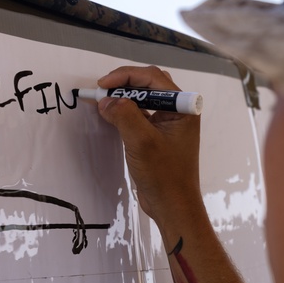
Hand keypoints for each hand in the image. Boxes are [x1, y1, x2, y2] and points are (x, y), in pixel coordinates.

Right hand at [95, 66, 202, 225]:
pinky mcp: (158, 134)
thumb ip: (124, 115)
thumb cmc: (164, 175)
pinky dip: (124, 111)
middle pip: (148, 84)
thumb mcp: (142, 142)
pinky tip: (110, 114)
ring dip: (123, 97)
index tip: (102, 85)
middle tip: (100, 91)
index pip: (153, 77)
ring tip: (102, 101)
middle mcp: (178, 111)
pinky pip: (140, 114)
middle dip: (123, 84)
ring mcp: (168, 123)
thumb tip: (106, 100)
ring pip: (143, 98)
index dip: (125, 77)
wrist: (173, 205)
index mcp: (183, 107)